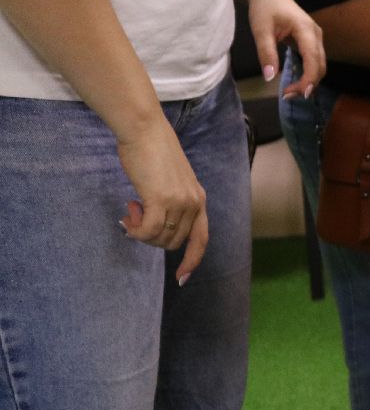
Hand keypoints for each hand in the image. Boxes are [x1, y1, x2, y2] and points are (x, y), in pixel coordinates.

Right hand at [116, 120, 207, 281]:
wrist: (144, 131)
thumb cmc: (152, 153)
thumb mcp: (170, 182)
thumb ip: (171, 203)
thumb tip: (156, 228)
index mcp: (199, 199)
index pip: (201, 239)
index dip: (192, 260)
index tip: (182, 278)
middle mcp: (194, 203)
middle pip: (173, 242)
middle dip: (152, 237)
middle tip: (135, 215)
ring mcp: (179, 202)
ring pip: (159, 238)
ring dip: (141, 231)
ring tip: (132, 207)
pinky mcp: (161, 200)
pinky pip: (147, 231)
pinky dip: (135, 229)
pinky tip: (127, 212)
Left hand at [246, 0, 324, 98]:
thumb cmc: (264, 7)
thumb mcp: (261, 30)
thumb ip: (266, 53)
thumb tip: (270, 77)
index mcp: (306, 30)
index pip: (314, 60)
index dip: (309, 79)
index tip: (298, 94)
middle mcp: (316, 35)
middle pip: (320, 66)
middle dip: (308, 84)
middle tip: (287, 96)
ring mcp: (316, 38)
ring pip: (320, 65)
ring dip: (309, 81)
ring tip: (290, 91)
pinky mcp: (311, 41)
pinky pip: (315, 62)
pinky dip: (308, 74)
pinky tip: (296, 82)